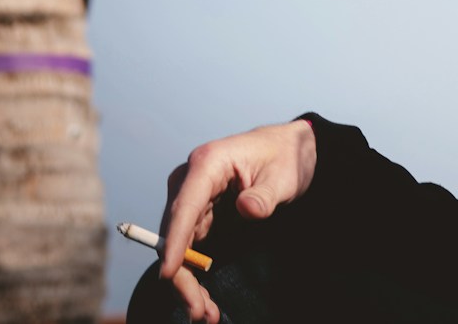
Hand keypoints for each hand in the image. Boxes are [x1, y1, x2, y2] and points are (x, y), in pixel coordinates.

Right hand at [157, 119, 316, 322]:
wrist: (289, 149)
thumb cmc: (286, 156)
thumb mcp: (285, 175)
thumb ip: (266, 194)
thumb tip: (247, 209)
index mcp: (207, 163)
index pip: (184, 207)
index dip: (175, 242)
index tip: (169, 273)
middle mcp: (190, 181)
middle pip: (174, 234)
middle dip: (182, 275)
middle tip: (198, 310)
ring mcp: (191, 199)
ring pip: (178, 247)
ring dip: (187, 281)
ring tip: (204, 313)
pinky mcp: (198, 214)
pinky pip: (189, 247)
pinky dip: (193, 273)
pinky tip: (203, 298)